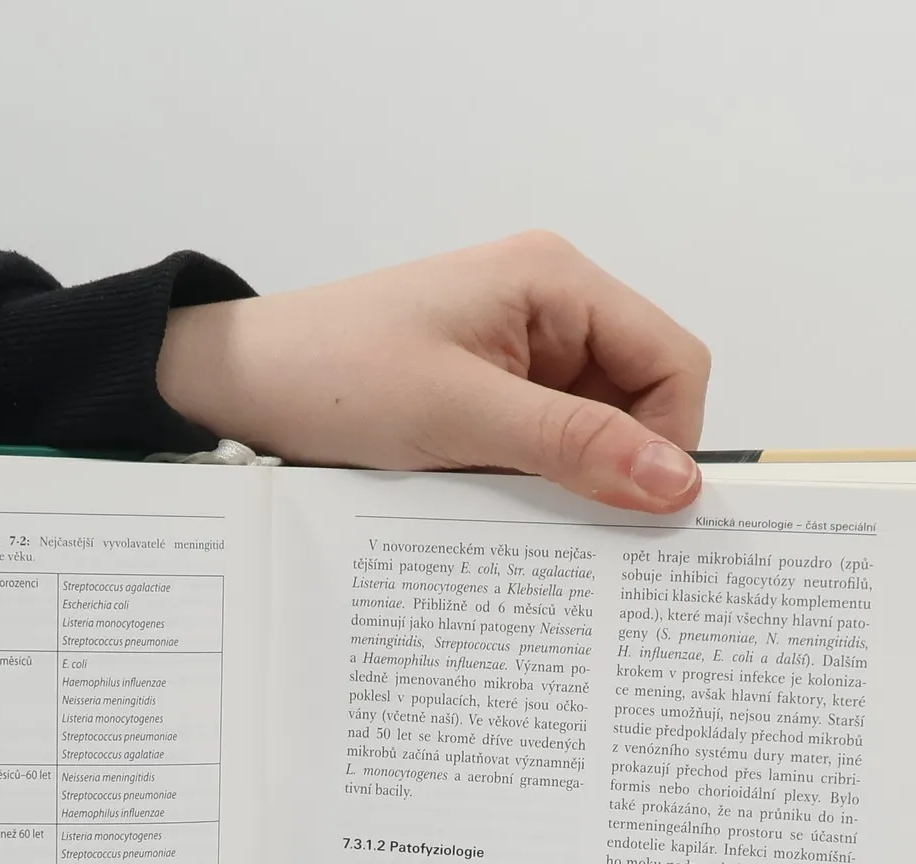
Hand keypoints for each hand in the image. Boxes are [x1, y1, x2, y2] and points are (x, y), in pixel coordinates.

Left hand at [158, 231, 710, 511]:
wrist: (239, 384)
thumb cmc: (332, 374)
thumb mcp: (458, 414)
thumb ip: (572, 445)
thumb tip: (676, 482)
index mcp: (557, 282)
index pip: (673, 362)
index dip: (670, 440)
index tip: (637, 511)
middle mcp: (550, 311)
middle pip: (640, 403)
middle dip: (618, 467)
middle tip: (577, 528)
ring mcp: (519, 358)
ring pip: (593, 436)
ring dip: (570, 483)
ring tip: (516, 514)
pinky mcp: (486, 399)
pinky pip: (543, 450)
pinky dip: (533, 486)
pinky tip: (495, 509)